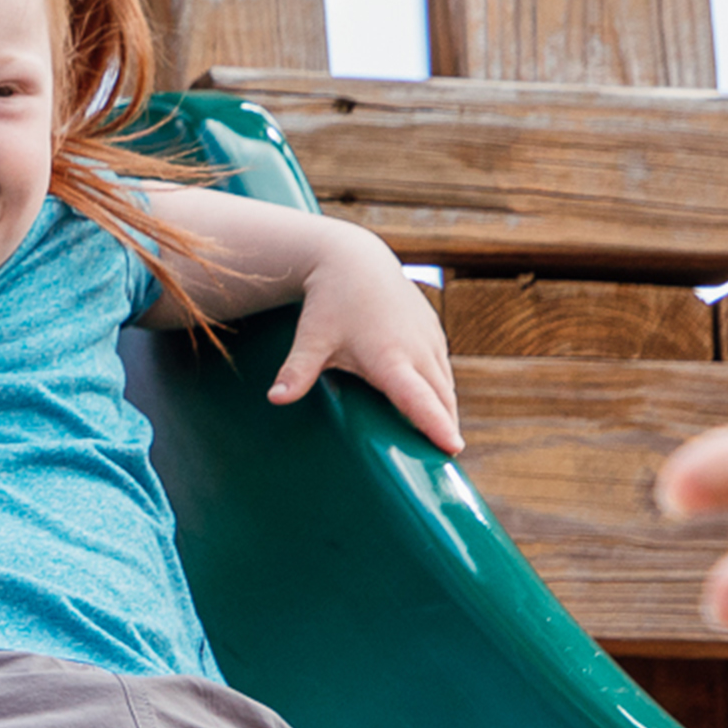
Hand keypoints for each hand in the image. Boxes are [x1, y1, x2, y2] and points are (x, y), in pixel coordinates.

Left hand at [278, 227, 462, 452]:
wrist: (355, 259)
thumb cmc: (331, 302)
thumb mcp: (312, 337)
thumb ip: (297, 370)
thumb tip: (275, 399)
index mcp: (390, 357)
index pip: (418, 398)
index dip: (435, 424)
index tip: (452, 449)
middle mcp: (417, 350)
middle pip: (441, 400)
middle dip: (445, 430)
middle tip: (442, 468)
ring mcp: (430, 341)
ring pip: (446, 387)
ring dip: (446, 414)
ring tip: (441, 445)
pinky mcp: (434, 334)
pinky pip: (444, 372)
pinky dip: (442, 394)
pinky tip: (435, 411)